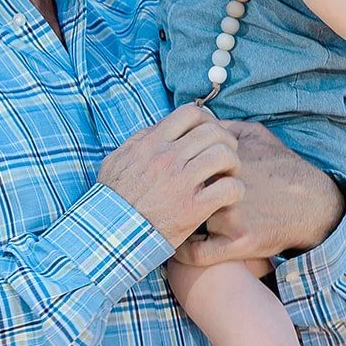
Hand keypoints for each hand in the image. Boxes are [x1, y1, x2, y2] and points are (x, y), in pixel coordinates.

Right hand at [97, 104, 242, 247]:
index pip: (190, 113)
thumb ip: (138, 141)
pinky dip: (235, 190)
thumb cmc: (113, 198)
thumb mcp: (116, 160)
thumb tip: (159, 129)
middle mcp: (169, 158)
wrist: (111, 233)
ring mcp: (182, 182)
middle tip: (226, 154)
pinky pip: (229, 188)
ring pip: (224, 155)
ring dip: (233, 163)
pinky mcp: (194, 208)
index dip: (207, 118)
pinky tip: (228, 196)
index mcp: (152, 143)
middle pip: (213, 131)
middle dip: (225, 140)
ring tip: (228, 174)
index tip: (209, 132)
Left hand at [173, 121, 345, 265]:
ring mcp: (232, 217)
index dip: (168, 173)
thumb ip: (224, 126)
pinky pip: (196, 254)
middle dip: (168, 199)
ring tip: (167, 226)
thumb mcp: (256, 135)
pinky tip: (180, 246)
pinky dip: (183, 254)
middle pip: (179, 194)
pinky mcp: (239, 242)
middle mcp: (226, 187)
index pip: (180, 163)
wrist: (313, 203)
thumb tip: (197, 118)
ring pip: (186, 223)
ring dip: (176, 225)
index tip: (160, 179)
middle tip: (159, 205)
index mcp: (224, 161)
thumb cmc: (282, 166)